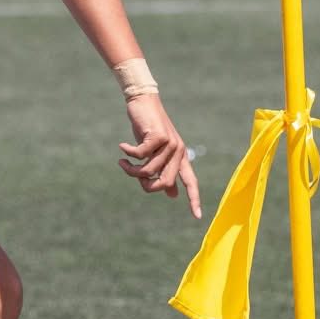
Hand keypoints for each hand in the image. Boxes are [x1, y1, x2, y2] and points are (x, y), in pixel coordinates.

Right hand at [118, 93, 202, 218]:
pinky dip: (128, 154)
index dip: (194, 199)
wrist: (143, 102)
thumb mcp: (157, 152)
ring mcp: (170, 144)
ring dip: (131, 169)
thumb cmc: (148, 128)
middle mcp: (178, 151)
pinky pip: (139, 156)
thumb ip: (165, 171)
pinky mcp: (158, 137)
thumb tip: (172, 195)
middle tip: (132, 174)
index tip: (198, 216)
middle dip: (145, 185)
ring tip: (123, 162)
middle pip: (163, 182)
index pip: (190, 182)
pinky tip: (122, 147)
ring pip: (148, 171)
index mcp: (180, 157)